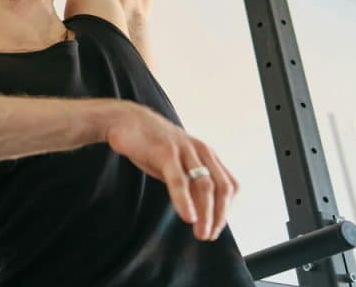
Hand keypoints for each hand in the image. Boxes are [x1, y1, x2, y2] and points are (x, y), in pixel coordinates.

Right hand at [105, 102, 238, 240]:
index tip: (215, 229)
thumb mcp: (176, 165)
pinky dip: (185, 200)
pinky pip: (179, 179)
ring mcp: (184, 150)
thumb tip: (200, 212)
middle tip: (209, 236)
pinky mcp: (165, 151)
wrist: (127, 120)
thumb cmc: (152, 145)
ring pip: (204, 185)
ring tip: (200, 233)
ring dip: (206, 213)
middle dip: (218, 216)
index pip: (228, 185)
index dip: (226, 210)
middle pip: (221, 188)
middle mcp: (201, 151)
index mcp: (207, 154)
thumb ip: (189, 183)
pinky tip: (187, 216)